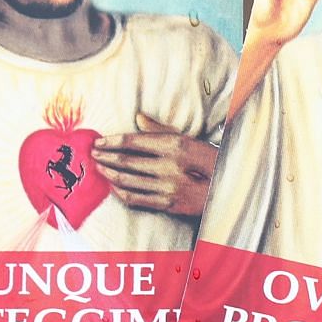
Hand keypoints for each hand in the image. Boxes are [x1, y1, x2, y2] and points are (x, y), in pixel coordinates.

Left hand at [93, 111, 217, 218]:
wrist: (229, 189)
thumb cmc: (207, 159)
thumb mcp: (188, 139)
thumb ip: (160, 129)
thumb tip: (138, 116)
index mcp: (175, 145)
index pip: (133, 142)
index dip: (111, 141)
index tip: (97, 141)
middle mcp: (170, 167)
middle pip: (126, 162)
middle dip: (105, 157)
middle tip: (92, 154)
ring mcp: (169, 188)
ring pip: (128, 182)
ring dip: (109, 174)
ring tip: (99, 168)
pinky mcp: (169, 205)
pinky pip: (137, 199)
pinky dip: (121, 192)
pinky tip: (113, 186)